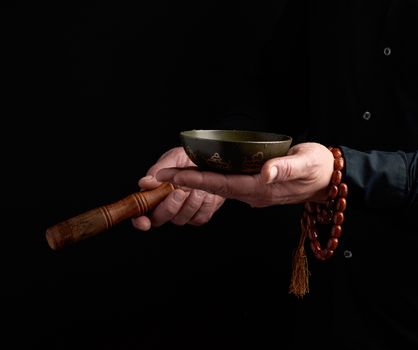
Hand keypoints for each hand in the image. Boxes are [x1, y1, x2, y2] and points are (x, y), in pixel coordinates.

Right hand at [131, 147, 225, 230]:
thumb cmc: (188, 159)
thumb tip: (144, 183)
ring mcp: (182, 213)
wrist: (213, 161)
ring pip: (180, 220)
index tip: (144, 222)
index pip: (140, 212)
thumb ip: (158, 171)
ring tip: (198, 188)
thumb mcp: (173, 158)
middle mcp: (165, 206)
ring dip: (190, 204)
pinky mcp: (199, 216)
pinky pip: (199, 218)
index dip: (139, 220)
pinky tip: (207, 193)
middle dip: (169, 207)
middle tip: (179, 192)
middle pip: (159, 219)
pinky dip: (204, 205)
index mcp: (153, 193)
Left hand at [155, 142, 333, 206]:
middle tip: (158, 176)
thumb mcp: (306, 163)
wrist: (329, 180)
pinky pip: (227, 185)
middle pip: (213, 188)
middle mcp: (252, 194)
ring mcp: (252, 193)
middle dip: (185, 182)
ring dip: (194, 181)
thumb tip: (264, 171)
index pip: (221, 184)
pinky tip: (199, 171)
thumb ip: (285, 167)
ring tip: (170, 174)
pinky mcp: (255, 188)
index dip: (195, 179)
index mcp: (261, 188)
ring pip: (218, 187)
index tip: (171, 175)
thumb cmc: (319, 168)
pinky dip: (210, 179)